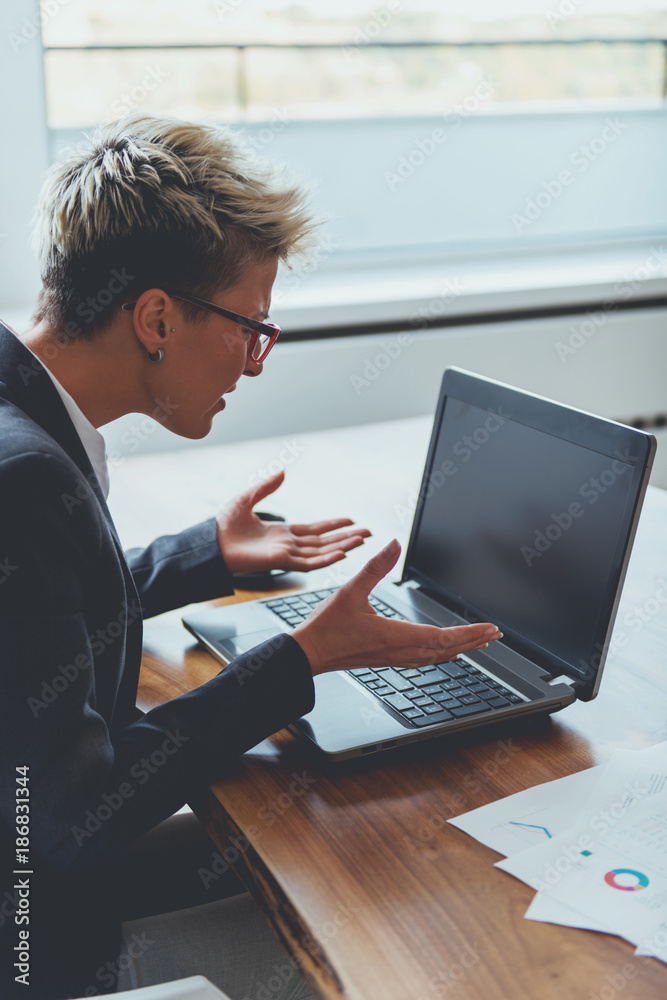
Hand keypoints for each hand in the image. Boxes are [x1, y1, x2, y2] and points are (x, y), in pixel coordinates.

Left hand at [216, 470, 370, 575]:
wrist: (211, 544)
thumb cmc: (223, 526)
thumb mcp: (246, 498)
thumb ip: (266, 487)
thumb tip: (282, 471)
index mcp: (282, 533)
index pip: (314, 530)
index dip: (333, 526)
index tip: (350, 521)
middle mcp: (288, 545)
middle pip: (324, 542)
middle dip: (346, 538)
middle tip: (367, 533)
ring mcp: (287, 555)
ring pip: (321, 552)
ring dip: (343, 546)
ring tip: (362, 541)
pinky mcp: (281, 562)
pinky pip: (309, 563)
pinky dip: (326, 559)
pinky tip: (342, 554)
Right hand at [292, 538, 501, 675]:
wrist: (308, 654)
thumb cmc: (326, 626)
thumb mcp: (350, 590)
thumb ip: (375, 566)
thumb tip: (393, 543)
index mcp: (394, 635)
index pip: (442, 637)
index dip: (469, 633)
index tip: (489, 628)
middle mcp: (398, 651)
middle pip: (446, 650)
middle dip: (473, 641)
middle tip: (494, 635)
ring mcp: (394, 658)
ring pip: (436, 658)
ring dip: (460, 649)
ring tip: (478, 643)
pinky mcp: (387, 660)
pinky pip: (423, 661)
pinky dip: (441, 656)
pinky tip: (445, 653)